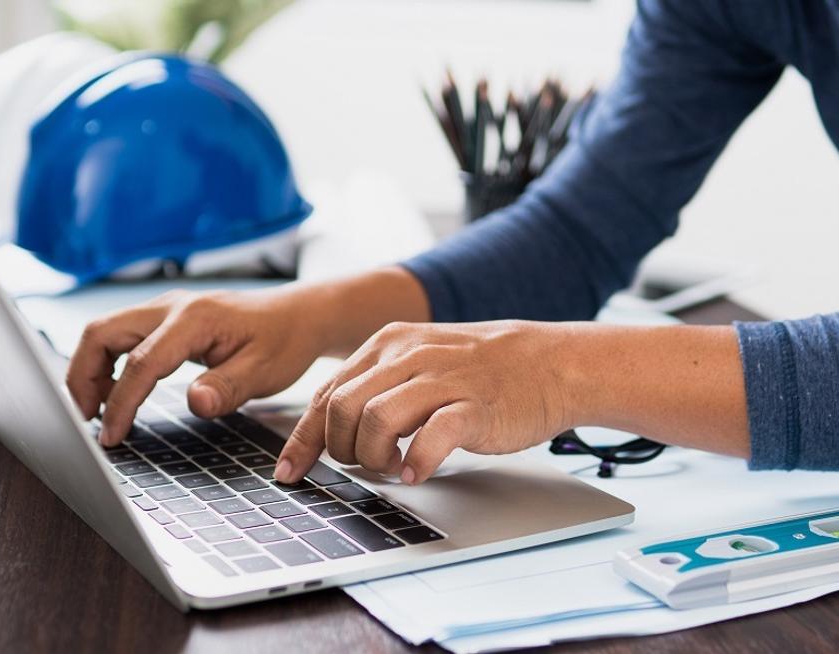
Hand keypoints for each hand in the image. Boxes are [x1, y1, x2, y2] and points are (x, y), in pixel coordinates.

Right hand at [65, 267, 429, 446]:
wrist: (298, 316)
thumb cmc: (284, 343)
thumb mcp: (265, 372)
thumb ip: (229, 388)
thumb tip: (195, 404)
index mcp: (194, 319)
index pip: (141, 363)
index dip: (120, 403)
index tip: (109, 438)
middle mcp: (171, 307)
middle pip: (100, 334)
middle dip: (82, 377)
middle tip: (85, 421)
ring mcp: (163, 310)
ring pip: (104, 332)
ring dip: (90, 370)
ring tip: (95, 412)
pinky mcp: (163, 319)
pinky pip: (120, 337)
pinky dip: (107, 364)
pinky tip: (117, 394)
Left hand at [275, 320, 579, 484]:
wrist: (549, 364)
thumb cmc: (481, 371)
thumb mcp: (419, 361)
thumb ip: (377, 385)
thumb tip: (332, 427)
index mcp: (388, 344)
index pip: (326, 393)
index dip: (303, 439)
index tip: (289, 471)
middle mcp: (409, 356)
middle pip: (341, 408)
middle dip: (340, 448)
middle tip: (364, 465)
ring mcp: (441, 379)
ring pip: (375, 420)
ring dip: (373, 457)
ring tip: (393, 467)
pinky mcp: (472, 405)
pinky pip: (431, 437)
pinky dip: (417, 461)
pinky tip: (418, 471)